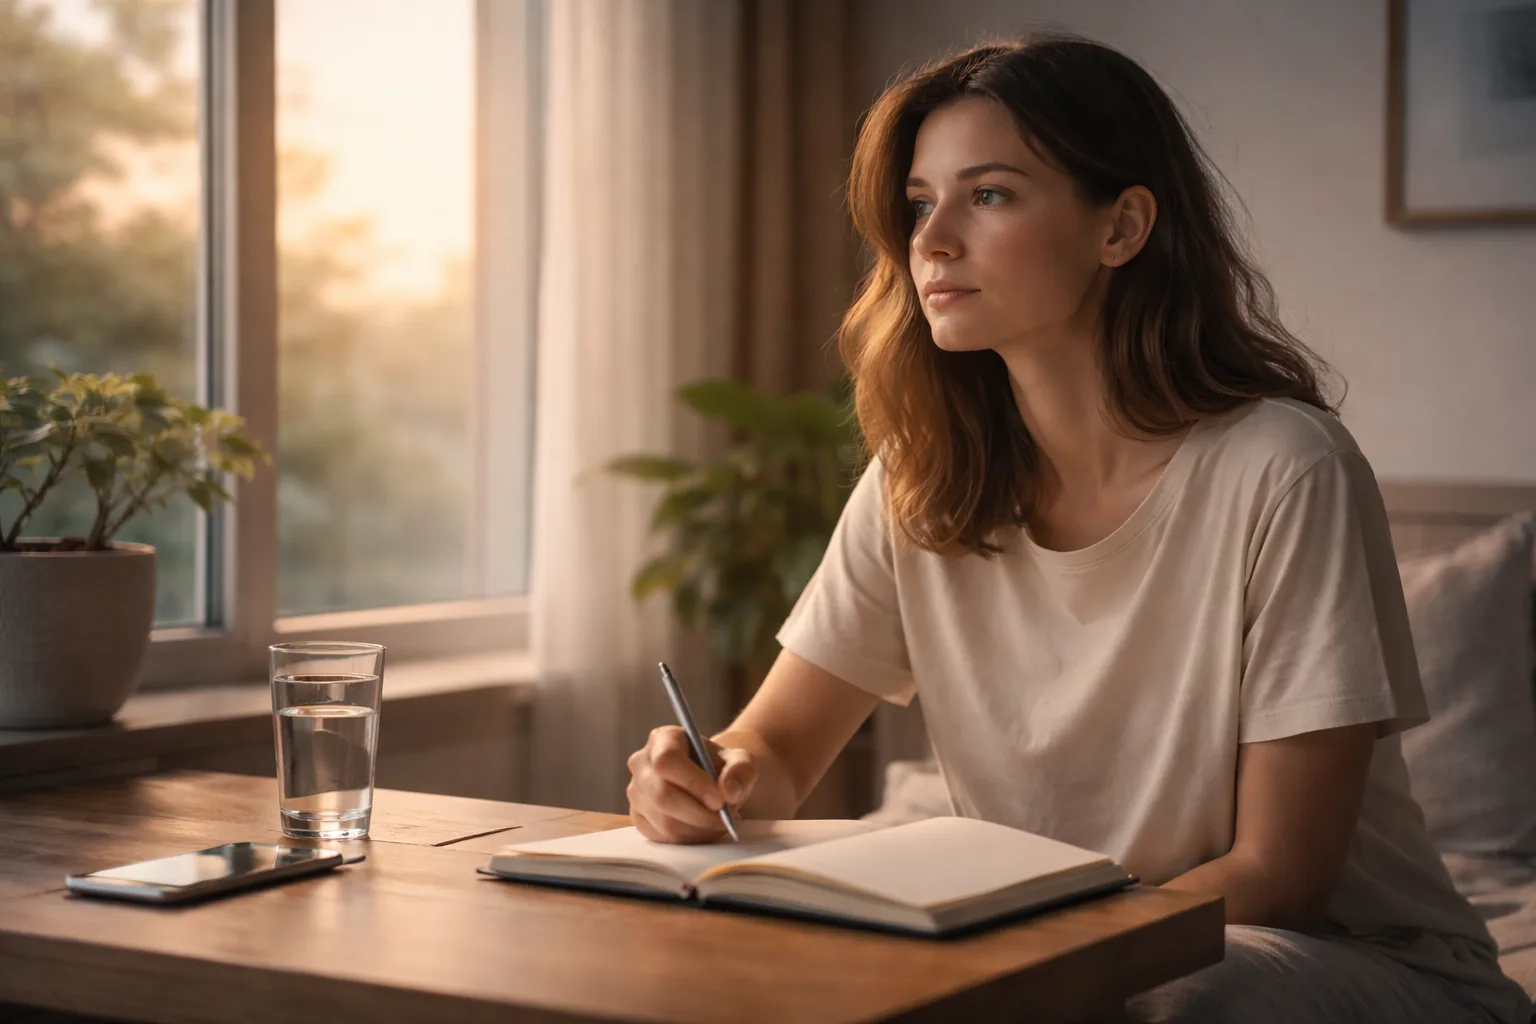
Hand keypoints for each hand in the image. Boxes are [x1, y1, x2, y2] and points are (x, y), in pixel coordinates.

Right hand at [626, 726, 756, 843]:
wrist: (712, 783)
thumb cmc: (722, 768)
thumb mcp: (741, 761)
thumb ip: (741, 770)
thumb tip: (728, 791)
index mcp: (663, 739)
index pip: (667, 760)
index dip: (693, 783)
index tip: (720, 800)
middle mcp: (642, 763)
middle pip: (661, 795)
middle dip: (698, 814)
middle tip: (725, 818)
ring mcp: (636, 792)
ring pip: (664, 821)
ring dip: (698, 828)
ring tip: (720, 822)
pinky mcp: (638, 817)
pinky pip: (662, 837)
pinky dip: (689, 838)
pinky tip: (704, 828)